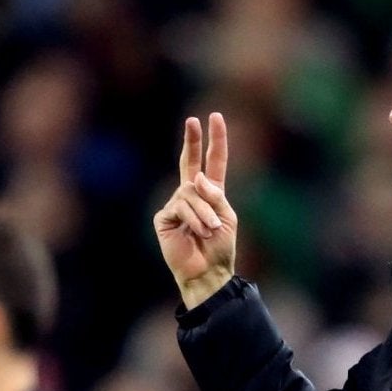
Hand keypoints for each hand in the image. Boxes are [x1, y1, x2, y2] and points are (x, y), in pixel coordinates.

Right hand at [154, 112, 237, 308]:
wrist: (208, 273)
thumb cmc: (220, 249)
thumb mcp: (227, 217)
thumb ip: (215, 194)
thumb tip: (196, 177)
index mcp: (211, 194)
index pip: (213, 162)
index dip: (215, 140)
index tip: (214, 117)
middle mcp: (191, 195)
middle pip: (189, 162)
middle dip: (192, 141)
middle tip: (192, 121)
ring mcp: (176, 205)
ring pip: (190, 192)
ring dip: (204, 212)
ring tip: (209, 231)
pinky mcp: (164, 217)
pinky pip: (181, 207)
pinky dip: (193, 220)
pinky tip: (196, 234)